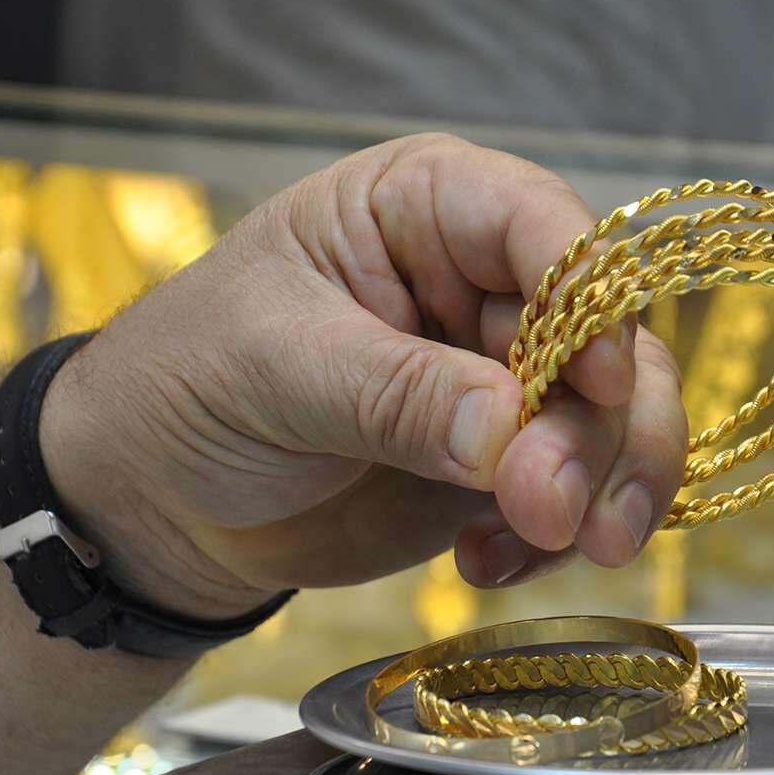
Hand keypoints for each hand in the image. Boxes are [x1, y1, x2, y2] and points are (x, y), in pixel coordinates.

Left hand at [37, 134, 686, 617]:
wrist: (158, 501)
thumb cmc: (189, 385)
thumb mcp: (278, 368)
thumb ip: (400, 395)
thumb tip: (517, 435)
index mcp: (428, 210)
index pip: (545, 227)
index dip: (591, 302)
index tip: (598, 388)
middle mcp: (489, 285)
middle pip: (606, 337)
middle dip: (601, 430)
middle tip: (563, 513)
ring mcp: (504, 379)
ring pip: (615, 420)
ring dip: (606, 489)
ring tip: (549, 545)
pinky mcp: (505, 462)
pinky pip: (578, 493)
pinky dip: (556, 538)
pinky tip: (487, 564)